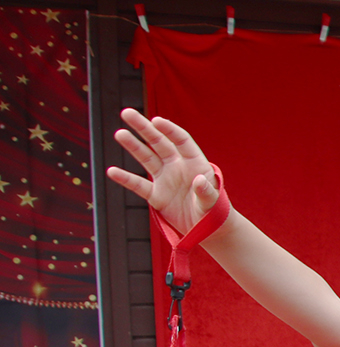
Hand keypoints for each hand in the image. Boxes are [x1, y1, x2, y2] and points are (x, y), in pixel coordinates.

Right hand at [107, 110, 221, 235]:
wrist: (207, 229)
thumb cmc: (214, 211)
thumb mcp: (213, 201)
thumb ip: (206, 191)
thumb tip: (199, 181)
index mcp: (194, 163)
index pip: (181, 140)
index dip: (169, 129)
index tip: (156, 120)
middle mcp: (177, 166)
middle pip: (158, 142)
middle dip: (144, 128)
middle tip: (127, 112)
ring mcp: (165, 179)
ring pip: (146, 158)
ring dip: (133, 146)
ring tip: (120, 134)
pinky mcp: (156, 195)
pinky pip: (139, 185)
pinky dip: (126, 179)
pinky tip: (112, 171)